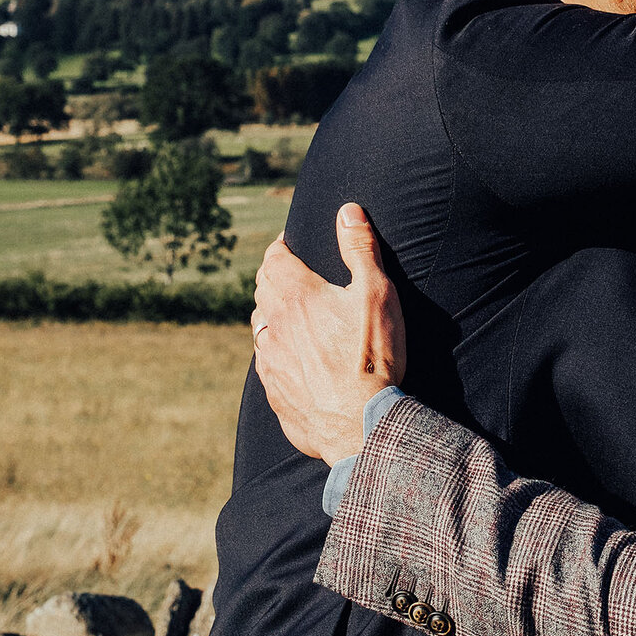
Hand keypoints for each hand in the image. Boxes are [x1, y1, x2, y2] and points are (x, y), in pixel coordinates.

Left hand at [252, 203, 405, 463]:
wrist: (359, 425)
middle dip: (272, 274)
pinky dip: (273, 350)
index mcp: (296, 296)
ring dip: (269, 312)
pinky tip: (289, 356)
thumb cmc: (372, 357)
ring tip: (287, 312)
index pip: (274, 258)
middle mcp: (274, 325)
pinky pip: (265, 362)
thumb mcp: (377, 294)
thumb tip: (348, 211)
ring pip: (259, 326)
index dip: (279, 246)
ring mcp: (270, 360)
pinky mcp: (273, 391)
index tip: (287, 242)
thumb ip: (361, 249)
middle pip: (262, 289)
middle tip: (288, 271)